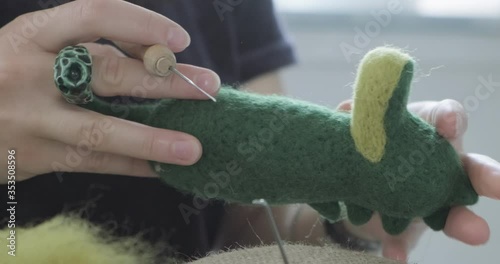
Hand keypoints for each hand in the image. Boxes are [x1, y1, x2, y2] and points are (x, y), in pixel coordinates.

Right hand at [0, 0, 219, 182]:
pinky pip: (93, 163)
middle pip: (107, 73)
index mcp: (32, 34)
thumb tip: (153, 55)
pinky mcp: (34, 156)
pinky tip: (163, 168)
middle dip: (164, 80)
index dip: (141, 25)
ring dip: (152, 139)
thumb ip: (85, 46)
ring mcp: (31, 119)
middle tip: (208, 86)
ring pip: (99, 130)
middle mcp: (29, 73)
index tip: (179, 41)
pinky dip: (132, 165)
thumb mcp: (35, 46)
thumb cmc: (7, 74)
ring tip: (194, 149)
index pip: (95, 15)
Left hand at [336, 99, 499, 261]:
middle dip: (485, 175)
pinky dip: (400, 247)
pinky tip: (395, 254)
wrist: (344, 187)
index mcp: (420, 130)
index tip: (449, 124)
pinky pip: (404, 240)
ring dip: (461, 222)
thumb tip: (343, 109)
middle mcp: (431, 165)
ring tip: (476, 233)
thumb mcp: (353, 127)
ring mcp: (422, 201)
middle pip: (465, 167)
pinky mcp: (401, 229)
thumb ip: (352, 118)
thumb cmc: (360, 145)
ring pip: (449, 211)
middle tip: (499, 184)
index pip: (443, 117)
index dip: (449, 118)